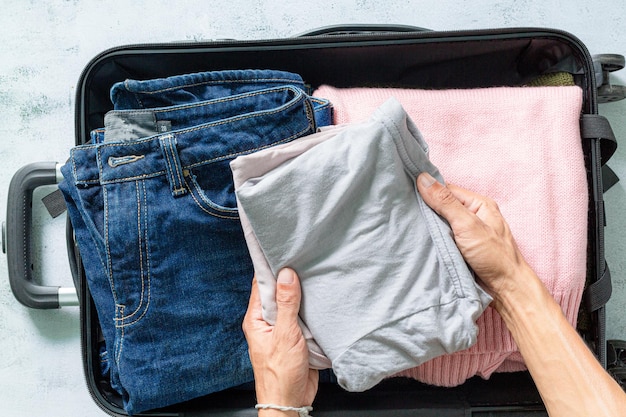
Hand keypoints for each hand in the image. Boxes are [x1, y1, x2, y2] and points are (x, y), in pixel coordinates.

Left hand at [242, 268, 317, 413]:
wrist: (291, 402)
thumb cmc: (280, 375)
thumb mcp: (285, 335)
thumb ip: (287, 305)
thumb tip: (286, 275)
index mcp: (256, 318)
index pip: (261, 284)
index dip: (271, 266)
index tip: (281, 248)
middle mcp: (268, 321)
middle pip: (278, 291)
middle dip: (290, 277)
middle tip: (304, 256)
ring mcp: (283, 328)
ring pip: (293, 303)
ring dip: (303, 293)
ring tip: (315, 272)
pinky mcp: (297, 336)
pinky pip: (304, 317)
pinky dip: (312, 308)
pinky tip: (321, 297)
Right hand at [416, 172, 530, 307]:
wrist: (505, 290)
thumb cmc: (494, 256)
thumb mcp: (467, 225)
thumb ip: (445, 202)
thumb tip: (423, 179)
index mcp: (478, 204)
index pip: (446, 189)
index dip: (427, 191)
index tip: (406, 193)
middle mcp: (472, 216)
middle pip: (441, 206)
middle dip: (425, 210)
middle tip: (404, 211)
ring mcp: (465, 233)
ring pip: (439, 223)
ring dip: (427, 227)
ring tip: (408, 226)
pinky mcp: (459, 248)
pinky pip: (441, 238)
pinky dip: (431, 240)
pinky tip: (418, 240)